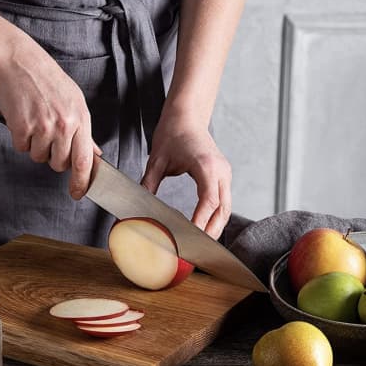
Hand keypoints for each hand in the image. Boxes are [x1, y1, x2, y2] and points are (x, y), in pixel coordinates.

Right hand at [0, 36, 100, 199]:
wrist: (18, 61)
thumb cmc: (47, 80)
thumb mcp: (74, 101)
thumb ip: (84, 130)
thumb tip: (94, 154)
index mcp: (80, 118)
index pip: (84, 161)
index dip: (81, 182)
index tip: (78, 192)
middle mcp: (64, 124)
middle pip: (60, 164)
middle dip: (54, 158)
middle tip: (48, 138)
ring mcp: (42, 126)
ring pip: (39, 157)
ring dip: (35, 147)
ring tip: (35, 123)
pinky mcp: (21, 126)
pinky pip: (21, 147)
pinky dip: (20, 138)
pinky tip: (23, 119)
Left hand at [140, 115, 231, 238]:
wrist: (186, 115)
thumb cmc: (172, 133)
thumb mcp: (156, 160)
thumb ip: (149, 184)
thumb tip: (139, 207)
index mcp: (206, 165)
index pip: (208, 201)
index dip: (201, 222)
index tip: (191, 237)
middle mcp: (220, 170)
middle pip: (222, 209)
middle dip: (212, 231)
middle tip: (197, 250)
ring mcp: (224, 172)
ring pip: (226, 207)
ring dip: (216, 226)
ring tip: (202, 244)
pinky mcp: (223, 175)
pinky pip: (224, 200)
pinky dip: (216, 215)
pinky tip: (205, 227)